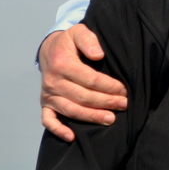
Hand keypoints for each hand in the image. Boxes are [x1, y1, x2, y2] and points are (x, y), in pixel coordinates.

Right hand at [39, 24, 127, 141]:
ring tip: (110, 119)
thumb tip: (99, 55)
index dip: (108, 86)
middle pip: (82, 97)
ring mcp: (48, 95)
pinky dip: (58, 130)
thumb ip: (89, 40)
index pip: (89, 79)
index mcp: (62, 64)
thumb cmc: (69, 42)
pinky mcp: (45, 104)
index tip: (123, 90)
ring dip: (91, 116)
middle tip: (123, 105)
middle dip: (105, 102)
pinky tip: (73, 137)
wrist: (49, 50)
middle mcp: (53, 81)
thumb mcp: (79, 32)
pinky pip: (48, 120)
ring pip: (70, 110)